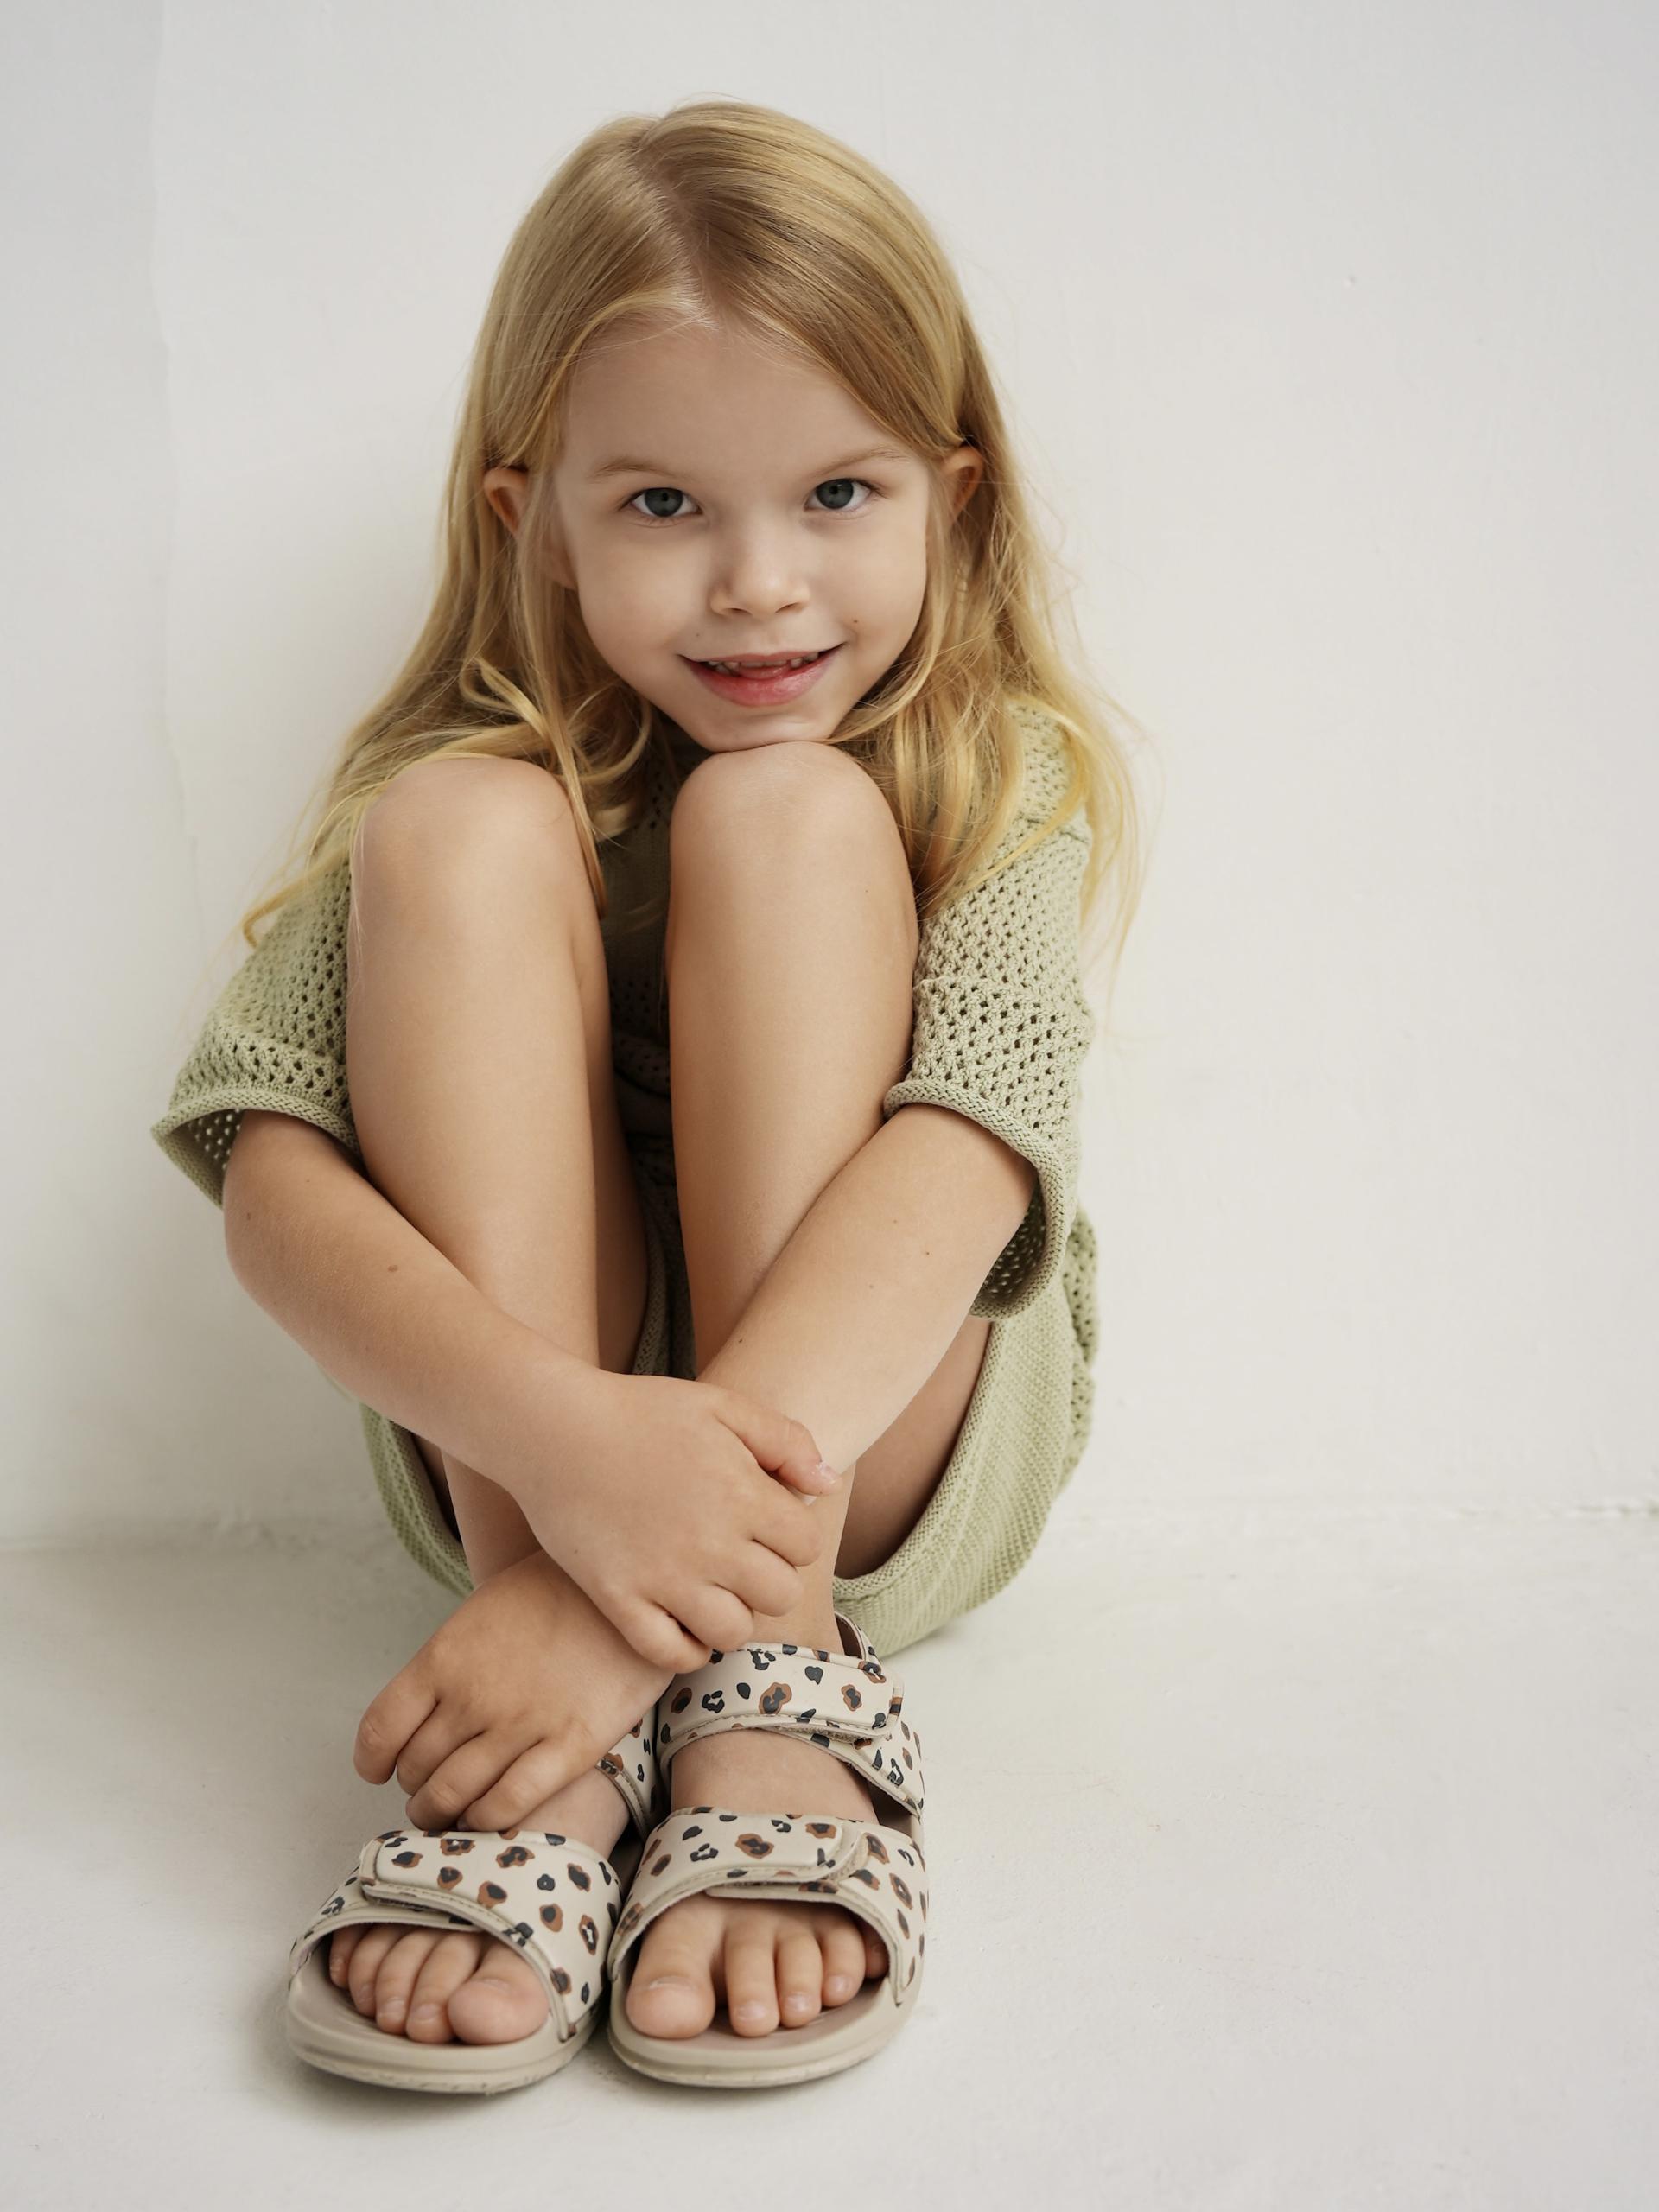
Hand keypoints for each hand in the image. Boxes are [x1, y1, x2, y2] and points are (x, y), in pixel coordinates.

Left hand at [351, 1548, 673, 1830]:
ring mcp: (521, 1723)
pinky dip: (487, 1819)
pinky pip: (509, 1803)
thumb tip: (422, 1714)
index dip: (373, 1762)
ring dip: (443, 1813)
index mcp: (444, 1657)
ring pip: (454, 1795)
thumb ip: (448, 1664)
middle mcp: (473, 1695)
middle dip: (416, 1788)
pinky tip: (487, 1814)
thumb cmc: (554, 1591)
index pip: (381, 1731)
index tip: (380, 1771)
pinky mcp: (570, 1746)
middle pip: (416, 1768)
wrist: (626, 1586)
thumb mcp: (482, 1611)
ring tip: (450, 1813)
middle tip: (427, 1792)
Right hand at [509, 1368, 839, 1670]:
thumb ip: (785, 1440)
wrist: (553, 1427)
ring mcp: (663, 1577)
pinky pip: (672, 1654)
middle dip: (768, 1578)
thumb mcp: (722, 1405)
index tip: (764, 1523)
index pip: (805, 1547)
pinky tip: (682, 1620)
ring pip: (732, 1632)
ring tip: (712, 1589)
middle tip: (739, 1557)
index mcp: (743, 1494)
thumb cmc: (641, 1411)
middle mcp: (710, 1543)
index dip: (790, 1535)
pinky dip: (686, 1647)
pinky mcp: (619, 1599)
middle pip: (778, 1595)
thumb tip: (827, 1484)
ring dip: (731, 1615)